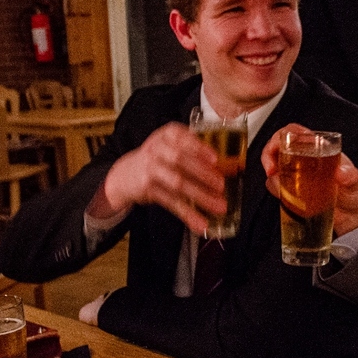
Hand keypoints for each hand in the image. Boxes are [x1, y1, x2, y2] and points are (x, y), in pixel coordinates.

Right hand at [87, 121, 227, 234]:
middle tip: (222, 185)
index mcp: (167, 135)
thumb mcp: (174, 148)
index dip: (199, 148)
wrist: (125, 174)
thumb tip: (232, 167)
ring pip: (178, 183)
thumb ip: (197, 154)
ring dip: (201, 196)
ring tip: (219, 207)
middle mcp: (156, 149)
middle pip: (181, 160)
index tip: (215, 159)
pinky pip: (171, 202)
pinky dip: (188, 214)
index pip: (183, 137)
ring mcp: (150, 168)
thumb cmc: (160, 159)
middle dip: (203, 173)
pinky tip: (200, 223)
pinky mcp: (148, 189)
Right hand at [261, 124, 357, 235]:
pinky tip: (286, 199)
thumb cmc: (355, 193)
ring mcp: (297, 175)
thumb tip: (342, 172)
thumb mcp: (356, 184)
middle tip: (272, 171)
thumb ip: (351, 177)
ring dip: (273, 177)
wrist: (354, 216)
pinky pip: (276, 187)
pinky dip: (275, 191)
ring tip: (283, 190)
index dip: (282, 137)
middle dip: (269, 157)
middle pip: (277, 148)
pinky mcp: (293, 192)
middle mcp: (304, 159)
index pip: (294, 133)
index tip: (280, 148)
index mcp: (318, 149)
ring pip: (274, 168)